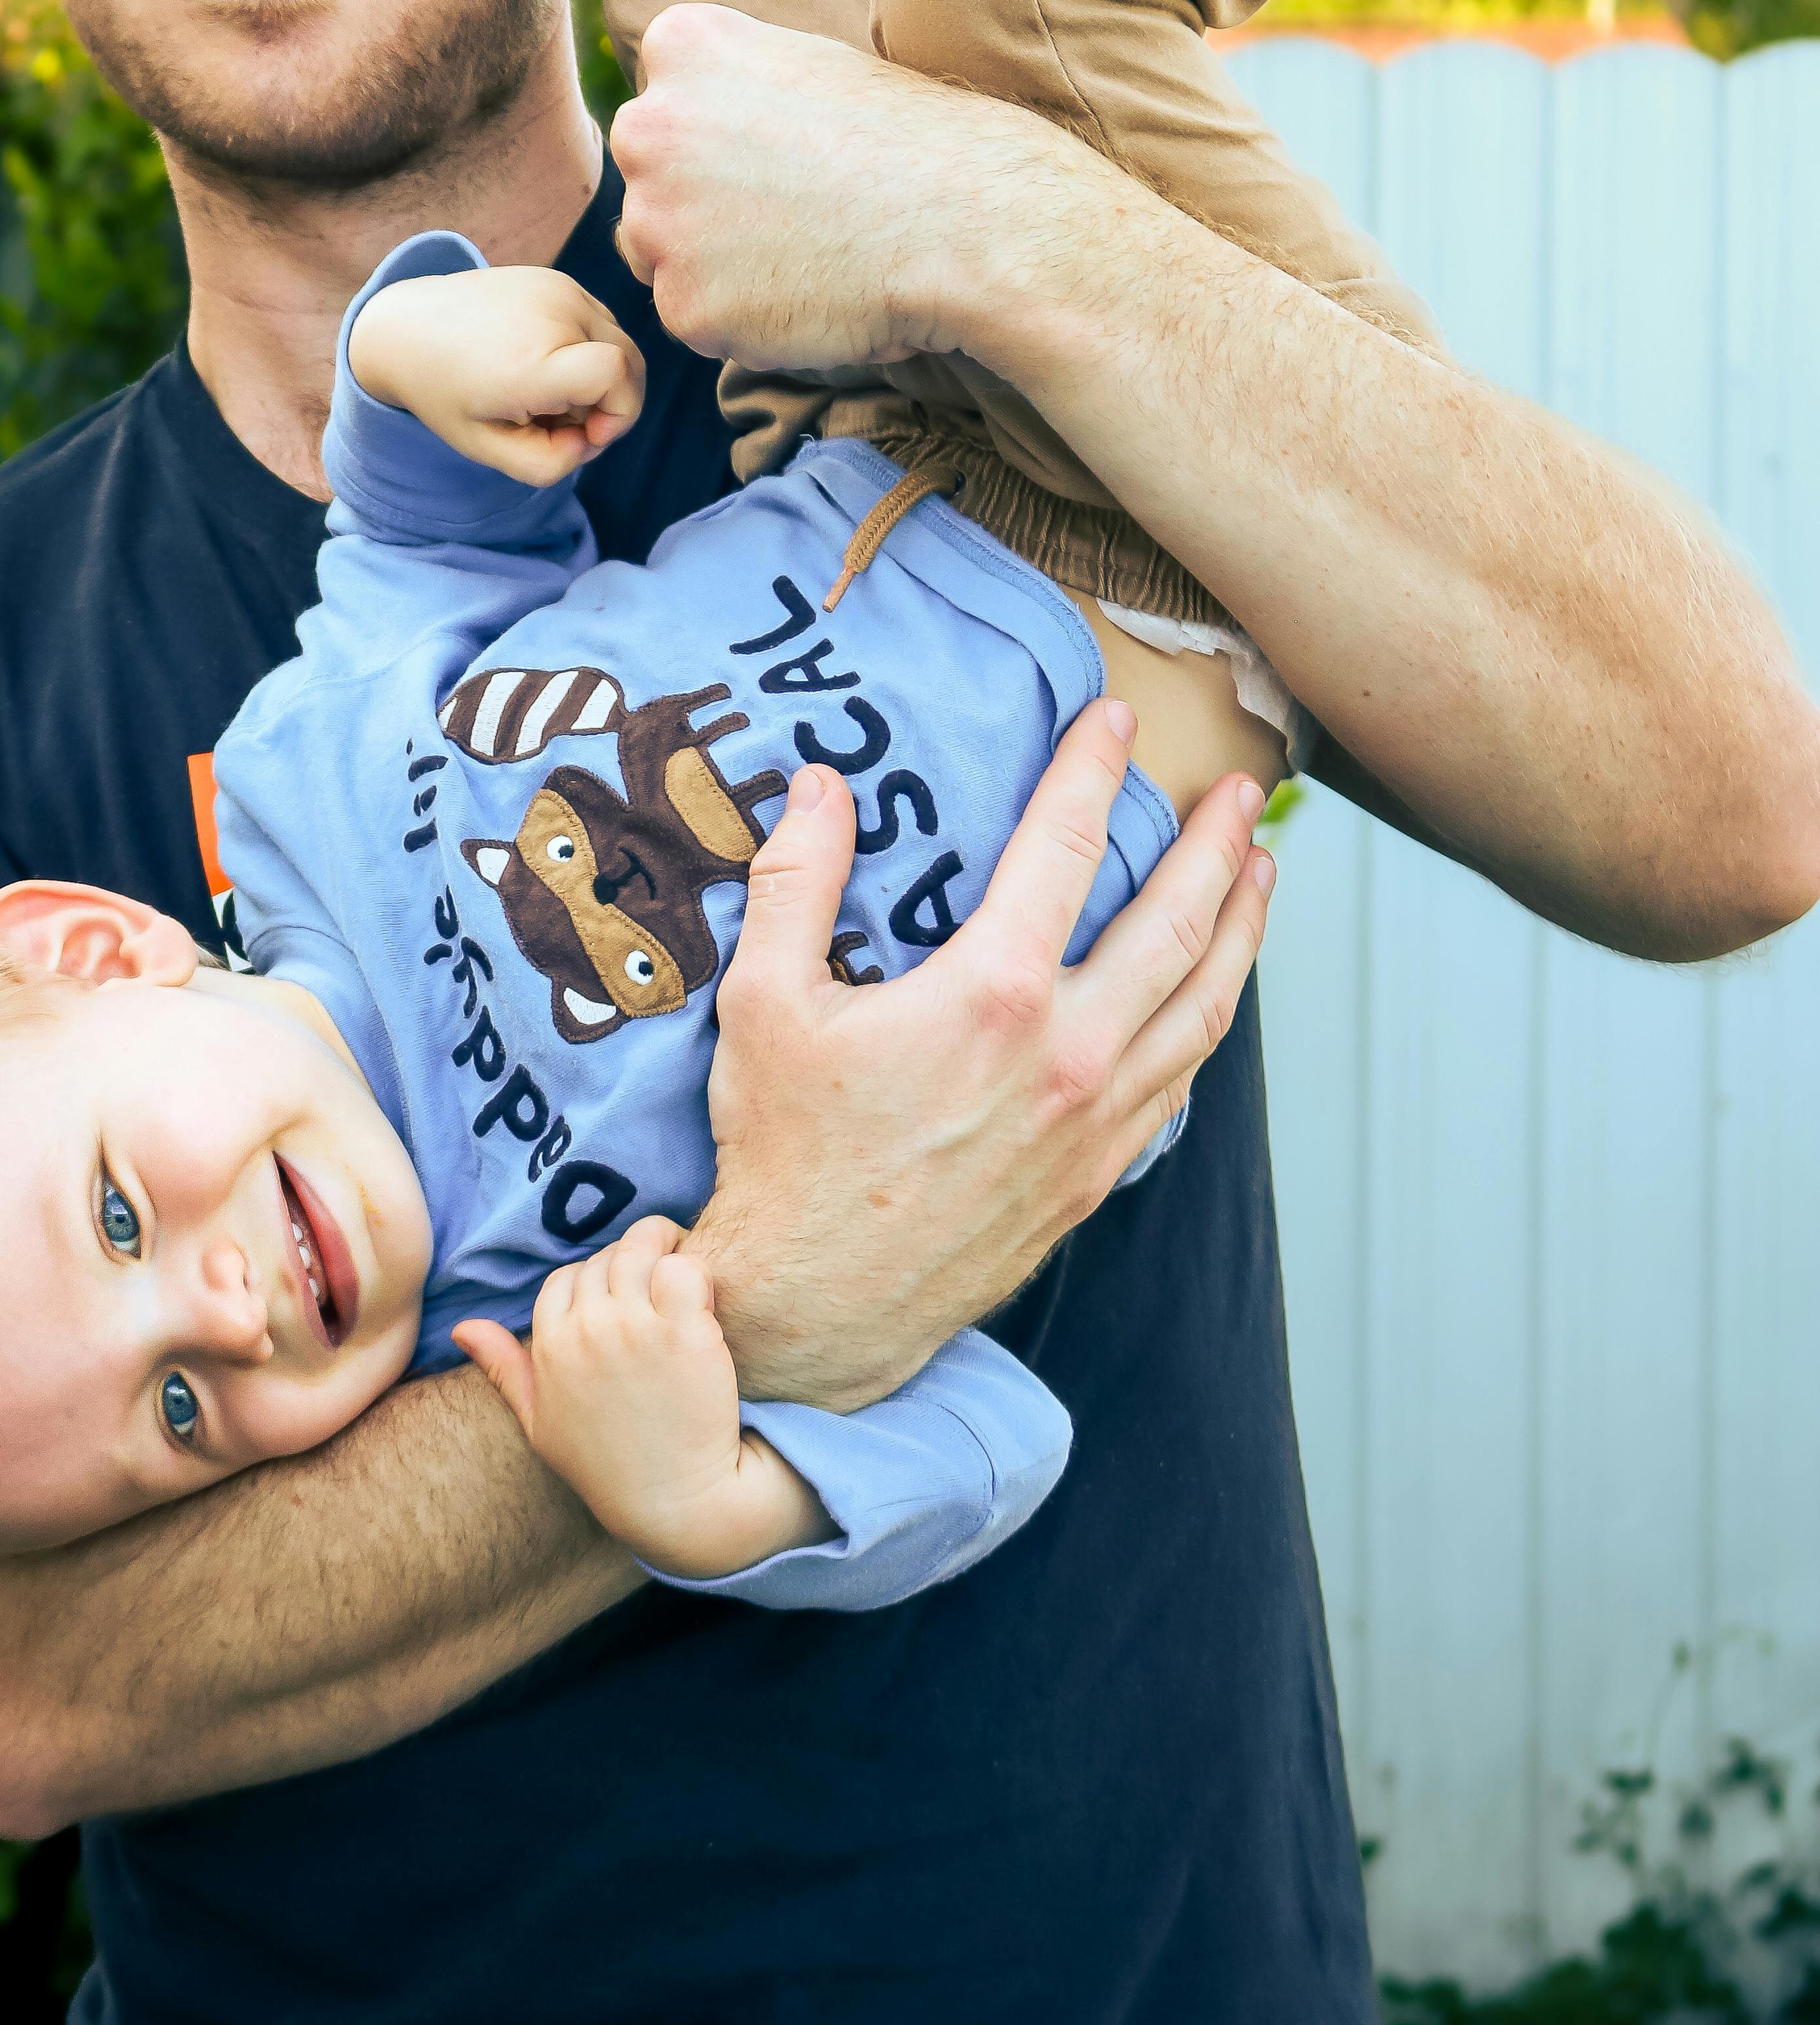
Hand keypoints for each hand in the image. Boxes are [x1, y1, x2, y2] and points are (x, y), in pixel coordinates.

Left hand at [349, 264, 645, 486]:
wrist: (406, 327)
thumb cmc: (445, 395)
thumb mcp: (485, 449)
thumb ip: (548, 464)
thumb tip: (590, 438)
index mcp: (529, 362)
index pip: (616, 375)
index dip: (618, 414)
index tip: (584, 434)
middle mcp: (551, 314)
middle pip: (630, 365)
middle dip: (610, 404)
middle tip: (559, 420)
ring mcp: (558, 288)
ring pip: (620, 344)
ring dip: (599, 377)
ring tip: (545, 389)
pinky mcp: (559, 279)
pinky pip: (601, 323)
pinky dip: (586, 350)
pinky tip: (541, 360)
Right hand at [455, 1219, 828, 1579]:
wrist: (675, 1503)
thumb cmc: (607, 1467)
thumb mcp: (539, 1423)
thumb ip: (503, 1369)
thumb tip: (462, 1329)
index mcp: (551, 1346)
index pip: (565, 1278)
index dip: (594, 1283)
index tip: (623, 1306)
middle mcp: (589, 1329)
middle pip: (607, 1257)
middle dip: (634, 1264)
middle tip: (660, 1291)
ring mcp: (637, 1328)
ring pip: (646, 1247)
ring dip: (666, 1254)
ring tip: (683, 1283)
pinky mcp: (687, 1333)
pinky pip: (686, 1269)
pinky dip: (697, 1274)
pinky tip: (706, 1304)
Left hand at [610, 0, 1080, 376]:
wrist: (967, 221)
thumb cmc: (906, 139)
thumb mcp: (806, 65)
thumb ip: (727, 87)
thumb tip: (680, 131)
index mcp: (683, 46)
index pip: (668, 108)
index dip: (729, 142)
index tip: (789, 152)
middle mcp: (648, 126)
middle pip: (651, 182)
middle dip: (706, 204)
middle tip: (799, 212)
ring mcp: (658, 220)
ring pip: (662, 254)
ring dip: (718, 264)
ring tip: (808, 251)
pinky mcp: (683, 305)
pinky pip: (696, 320)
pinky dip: (742, 322)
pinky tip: (808, 297)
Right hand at [697, 713, 1274, 1408]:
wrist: (820, 1306)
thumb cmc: (785, 1156)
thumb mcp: (764, 1005)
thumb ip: (797, 883)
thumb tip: (821, 787)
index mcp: (991, 996)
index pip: (1063, 848)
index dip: (1091, 770)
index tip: (1112, 718)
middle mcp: (1067, 1054)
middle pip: (1175, 922)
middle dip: (1215, 845)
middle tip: (1237, 790)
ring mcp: (1095, 1119)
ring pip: (1203, 1005)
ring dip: (1241, 929)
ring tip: (1261, 874)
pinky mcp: (1098, 1173)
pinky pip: (1179, 1082)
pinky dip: (1206, 1022)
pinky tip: (1210, 996)